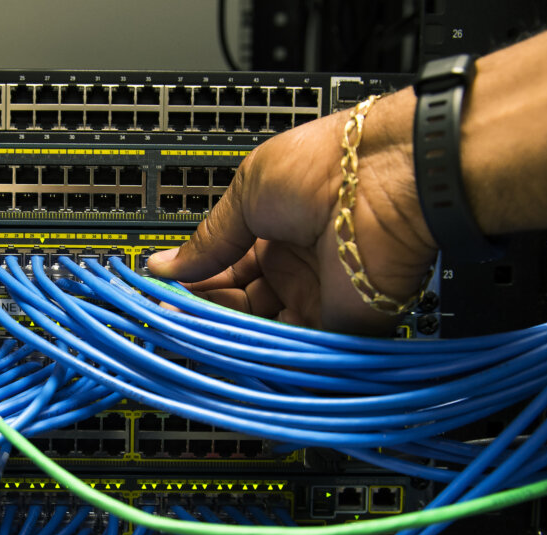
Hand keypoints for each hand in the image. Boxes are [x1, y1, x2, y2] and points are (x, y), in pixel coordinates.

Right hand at [147, 89, 438, 335]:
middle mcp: (294, 268)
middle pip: (238, 305)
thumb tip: (163, 265)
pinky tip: (229, 345)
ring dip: (228, 334)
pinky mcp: (338, 328)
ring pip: (260, 331)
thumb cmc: (324, 167)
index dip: (194, 283)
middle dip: (205, 311)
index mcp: (274, 232)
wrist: (383, 181)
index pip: (223, 271)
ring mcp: (317, 298)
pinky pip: (294, 351)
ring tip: (194, 329)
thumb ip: (208, 240)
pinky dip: (262, 354)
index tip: (164, 294)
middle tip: (172, 315)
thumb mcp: (246, 194)